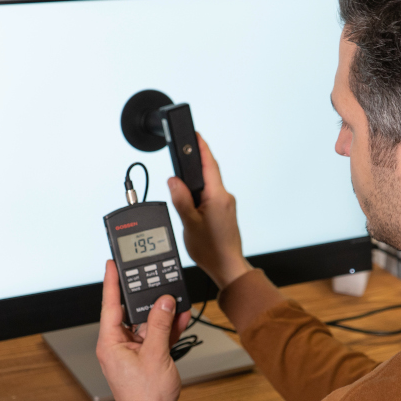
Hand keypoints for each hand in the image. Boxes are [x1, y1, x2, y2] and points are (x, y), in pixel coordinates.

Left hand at [96, 260, 191, 400]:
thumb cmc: (146, 399)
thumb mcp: (156, 355)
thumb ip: (161, 325)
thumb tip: (164, 302)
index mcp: (110, 344)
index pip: (109, 305)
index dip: (111, 283)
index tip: (112, 264)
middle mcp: (117, 347)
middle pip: (131, 314)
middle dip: (147, 301)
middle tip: (157, 283)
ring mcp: (130, 354)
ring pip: (146, 326)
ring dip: (162, 317)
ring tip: (176, 304)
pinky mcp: (143, 360)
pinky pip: (154, 339)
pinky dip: (166, 331)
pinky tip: (179, 321)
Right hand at [167, 134, 253, 289]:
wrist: (227, 266)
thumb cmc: (211, 249)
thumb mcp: (189, 223)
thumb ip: (181, 199)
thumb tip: (173, 181)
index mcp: (218, 197)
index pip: (209, 164)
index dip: (201, 147)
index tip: (195, 134)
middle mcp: (225, 198)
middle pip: (210, 172)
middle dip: (197, 161)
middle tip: (184, 150)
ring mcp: (227, 205)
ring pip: (210, 185)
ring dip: (197, 180)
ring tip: (183, 180)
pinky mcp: (225, 212)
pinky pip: (212, 195)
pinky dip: (201, 192)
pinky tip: (192, 200)